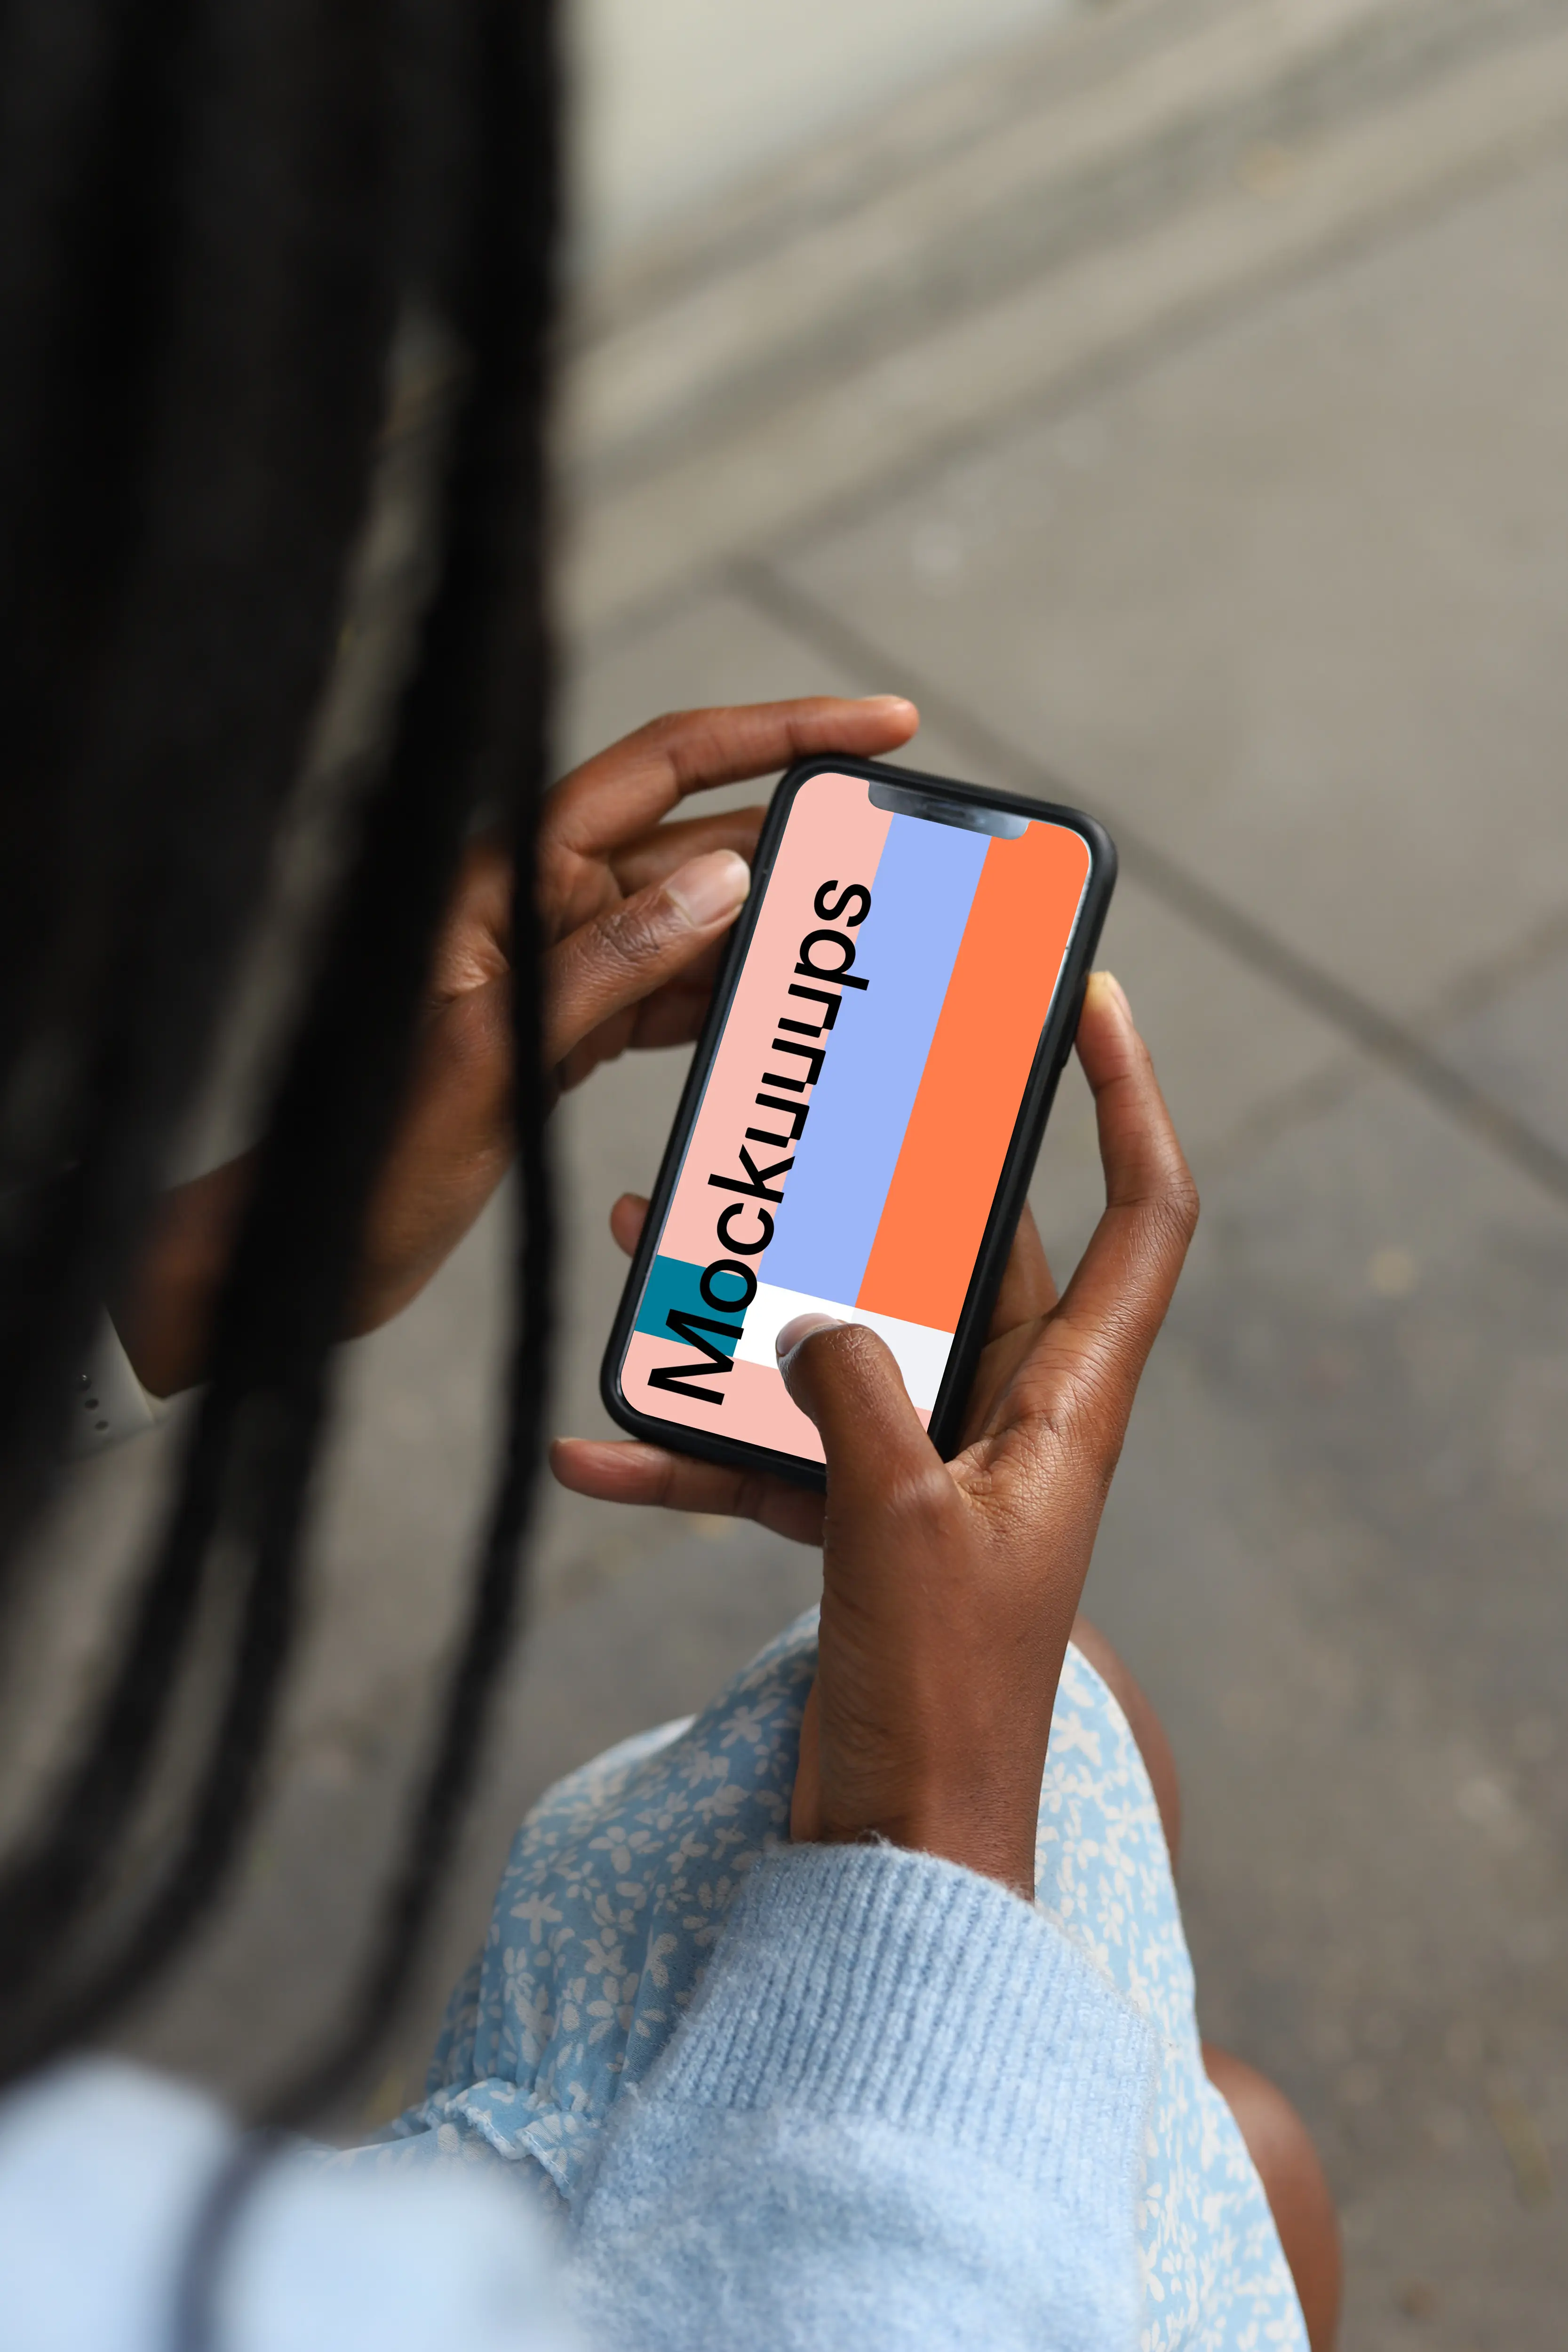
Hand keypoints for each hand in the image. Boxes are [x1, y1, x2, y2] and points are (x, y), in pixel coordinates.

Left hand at [116, 694, 918, 1395]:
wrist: (319, 1245)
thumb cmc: (373, 1154)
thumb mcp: (492, 1057)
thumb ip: (608, 963)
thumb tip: (724, 877)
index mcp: (506, 880)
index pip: (662, 767)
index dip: (777, 733)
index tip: (877, 726)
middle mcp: (536, 907)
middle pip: (695, 843)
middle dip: (798, 847)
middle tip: (898, 865)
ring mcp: (556, 968)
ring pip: (696, 923)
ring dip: (776, 932)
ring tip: (863, 943)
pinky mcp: (567, 1030)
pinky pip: (672, 993)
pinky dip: (732, 1000)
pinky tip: (787, 1011)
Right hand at [552, 974, 1196, 1896]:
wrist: (898, 1855)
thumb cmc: (940, 1703)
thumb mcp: (898, 1524)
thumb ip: (856, 1397)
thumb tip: (812, 1323)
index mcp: (1069, 1406)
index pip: (1143, 1218)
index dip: (1129, 1102)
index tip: (1089, 1004)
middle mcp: (1011, 1420)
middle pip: (957, 1257)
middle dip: (869, 1185)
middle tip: (799, 1099)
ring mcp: (930, 1468)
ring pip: (846, 1341)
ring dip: (751, 1303)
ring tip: (651, 1237)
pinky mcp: (860, 1523)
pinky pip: (775, 1452)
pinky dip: (696, 1445)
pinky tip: (596, 1441)